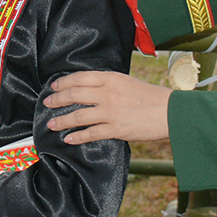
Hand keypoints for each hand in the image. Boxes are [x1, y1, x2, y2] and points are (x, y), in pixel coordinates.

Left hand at [44, 70, 171, 142]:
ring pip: (78, 115)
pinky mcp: (116, 129)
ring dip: (62, 120)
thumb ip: (109, 83)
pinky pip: (91, 133)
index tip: (54, 87)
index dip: (63, 82)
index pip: (80, 77)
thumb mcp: (128, 81)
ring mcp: (110, 112)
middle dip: (57, 100)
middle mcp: (107, 93)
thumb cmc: (151, 96)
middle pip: (74, 95)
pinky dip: (77, 137)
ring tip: (52, 124)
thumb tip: (90, 88)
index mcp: (111, 78)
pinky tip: (68, 139)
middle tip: (47, 103)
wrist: (170, 112)